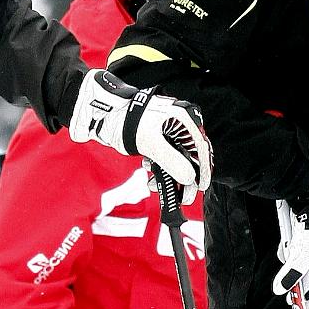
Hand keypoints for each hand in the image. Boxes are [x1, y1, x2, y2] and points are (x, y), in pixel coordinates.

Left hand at [69, 69, 211, 198]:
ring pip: (177, 156)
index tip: (200, 186)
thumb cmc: (125, 119)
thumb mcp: (151, 143)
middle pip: (191, 154)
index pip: (201, 148)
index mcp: (184, 119)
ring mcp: (169, 129)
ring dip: (169, 173)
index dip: (203, 169)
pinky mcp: (159, 135)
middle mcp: (181, 122)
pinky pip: (166, 154)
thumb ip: (171, 161)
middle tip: (181, 195)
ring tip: (154, 183)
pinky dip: (159, 165)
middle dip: (184, 176)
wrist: (104, 113)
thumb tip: (188, 177)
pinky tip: (148, 169)